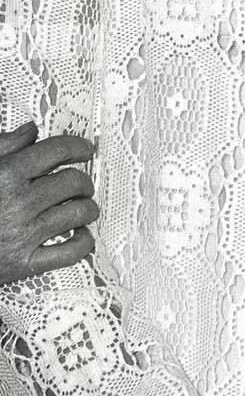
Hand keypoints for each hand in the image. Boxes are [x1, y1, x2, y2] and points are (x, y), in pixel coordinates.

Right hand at [0, 123, 98, 284]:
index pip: (57, 150)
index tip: (84, 150)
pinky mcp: (23, 263)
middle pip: (73, 181)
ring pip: (78, 213)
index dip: (78, 147)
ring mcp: (23, 234)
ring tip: (83, 207)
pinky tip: (80, 236)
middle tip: (81, 183)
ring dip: (86, 208)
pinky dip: (83, 243)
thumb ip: (3, 146)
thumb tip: (29, 132)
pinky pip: (69, 252)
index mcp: (6, 174)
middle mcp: (18, 202)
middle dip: (83, 180)